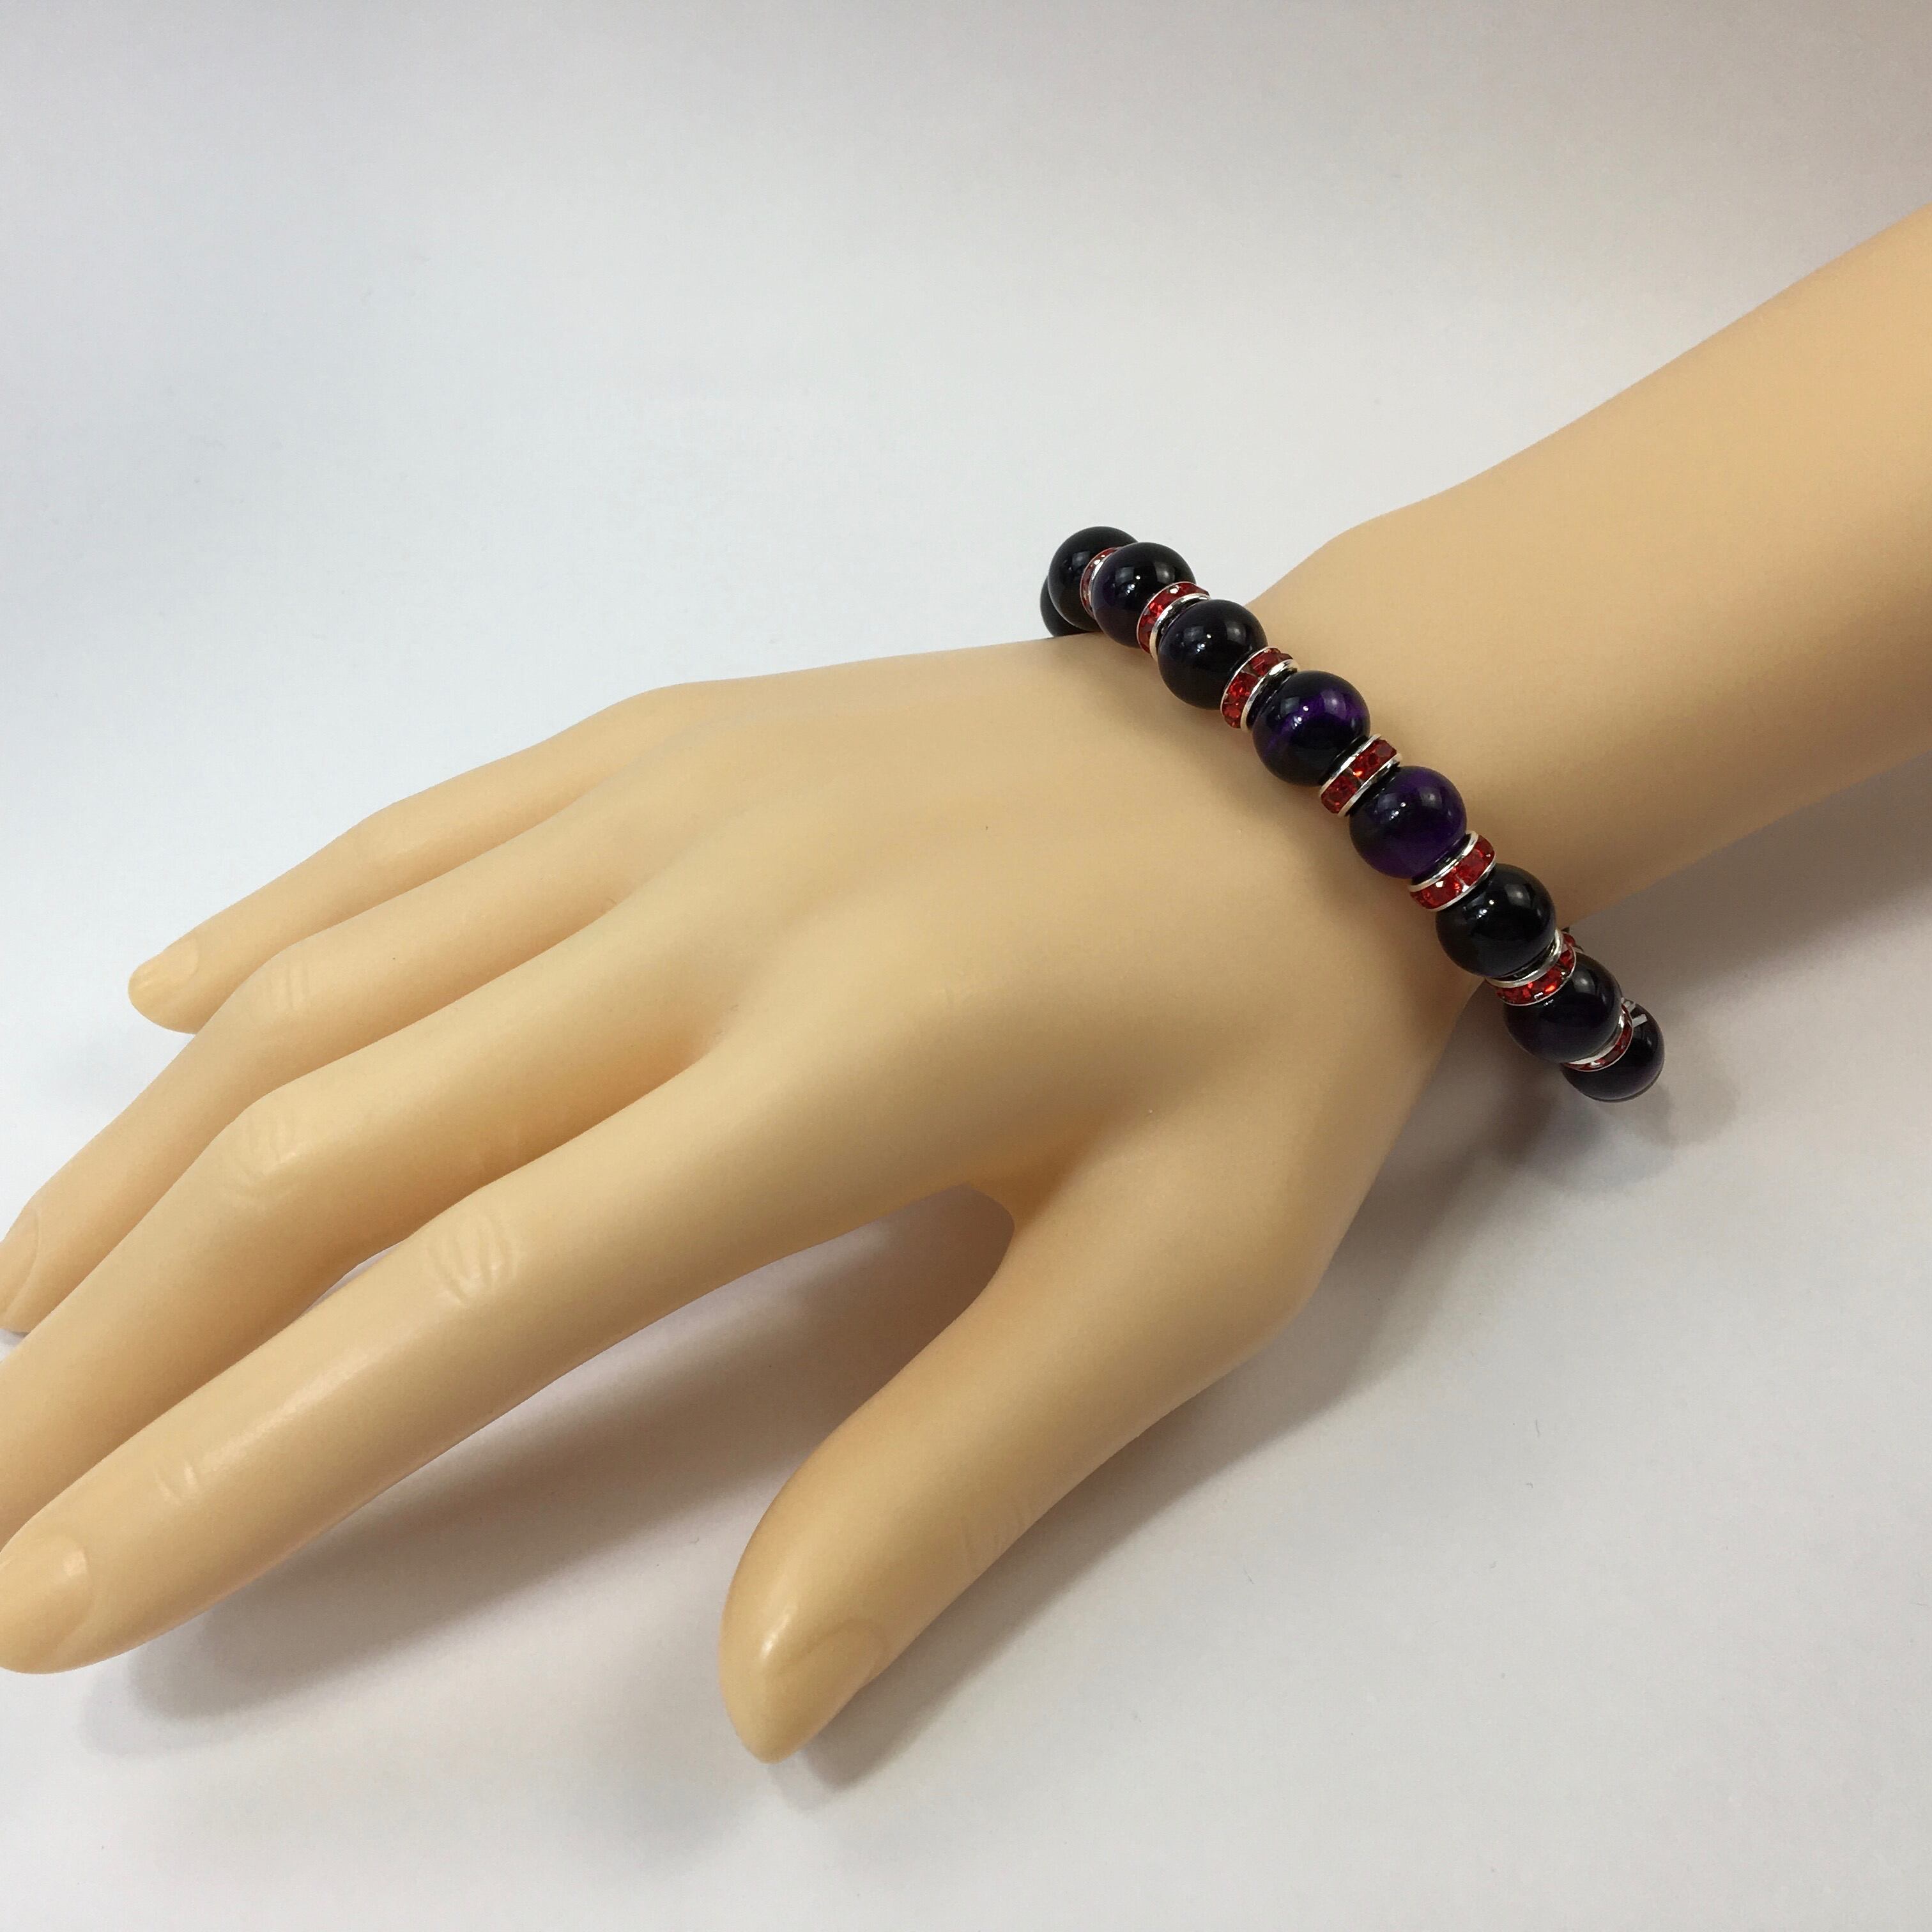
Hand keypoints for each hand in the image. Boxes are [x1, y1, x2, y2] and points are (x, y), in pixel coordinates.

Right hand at [0, 628, 1465, 1757]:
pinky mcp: (663, 731)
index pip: (471, 1293)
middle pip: (327, 1145)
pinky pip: (411, 837)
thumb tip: (757, 1694)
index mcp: (828, 1077)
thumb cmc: (1263, 1033)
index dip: (245, 1459)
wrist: (1321, 754)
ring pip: (324, 991)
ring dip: (133, 1163)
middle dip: (113, 1343)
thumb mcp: (1175, 1282)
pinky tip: (150, 1014)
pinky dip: (264, 934)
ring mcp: (658, 802)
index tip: (57, 1594)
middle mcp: (692, 920)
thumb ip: (951, 1472)